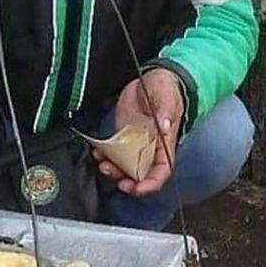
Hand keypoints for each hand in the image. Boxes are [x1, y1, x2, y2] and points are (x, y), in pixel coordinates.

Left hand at [99, 69, 183, 197]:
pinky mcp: (123, 136)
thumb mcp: (167, 96)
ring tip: (103, 164)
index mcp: (165, 143)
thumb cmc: (166, 88)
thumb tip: (165, 125)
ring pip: (125, 167)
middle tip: (116, 179)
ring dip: (113, 170)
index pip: (162, 171)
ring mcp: (136, 143)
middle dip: (128, 182)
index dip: (150, 184)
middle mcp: (151, 148)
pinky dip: (105, 156)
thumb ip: (166, 111)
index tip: (136, 188)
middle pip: (141, 174)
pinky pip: (114, 153)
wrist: (152, 77)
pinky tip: (98, 151)